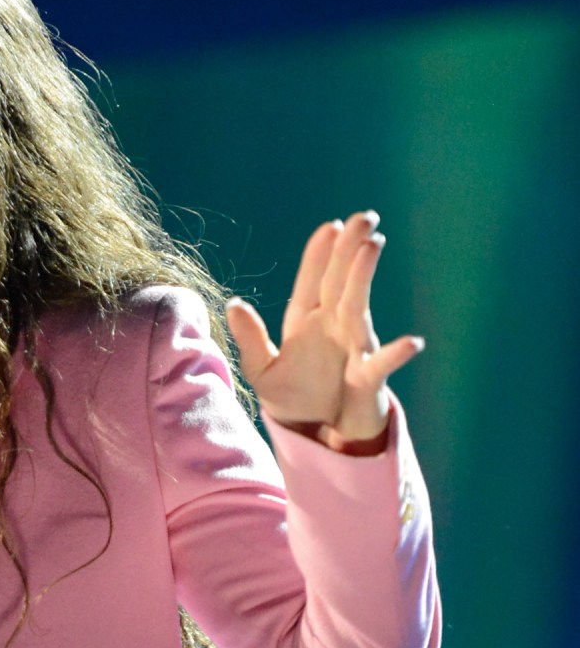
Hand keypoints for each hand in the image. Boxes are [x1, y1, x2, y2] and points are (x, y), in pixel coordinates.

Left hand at [225, 211, 424, 447]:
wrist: (317, 431)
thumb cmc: (294, 398)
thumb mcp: (263, 371)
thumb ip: (251, 339)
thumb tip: (234, 304)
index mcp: (306, 323)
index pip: (312, 282)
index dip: (319, 255)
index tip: (329, 226)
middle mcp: (333, 328)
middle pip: (341, 282)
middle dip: (350, 249)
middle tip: (364, 216)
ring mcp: (353, 348)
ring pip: (359, 308)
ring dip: (364, 278)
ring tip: (373, 247)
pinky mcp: (367, 376)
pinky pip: (383, 363)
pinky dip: (397, 353)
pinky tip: (412, 343)